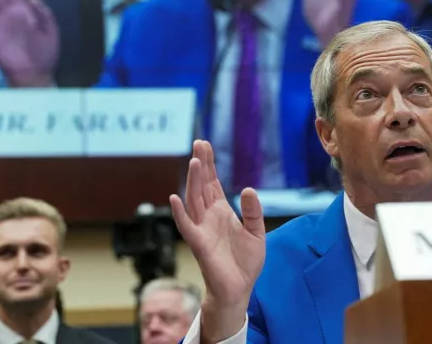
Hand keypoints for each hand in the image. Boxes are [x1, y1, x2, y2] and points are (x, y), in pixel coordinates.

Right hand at [169, 141, 264, 341]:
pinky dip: (179, 213)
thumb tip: (249, 189)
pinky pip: (186, 226)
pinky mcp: (199, 244)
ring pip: (194, 200)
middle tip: (199, 143)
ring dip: (192, 181)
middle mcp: (209, 216)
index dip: (209, 164)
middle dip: (201, 165)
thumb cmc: (245, 263)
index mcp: (221, 211)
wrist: (239, 289)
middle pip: (201, 185)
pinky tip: (175, 198)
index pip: (213, 183)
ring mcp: (202, 229)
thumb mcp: (256, 233)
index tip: (204, 144)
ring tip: (195, 161)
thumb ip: (253, 212)